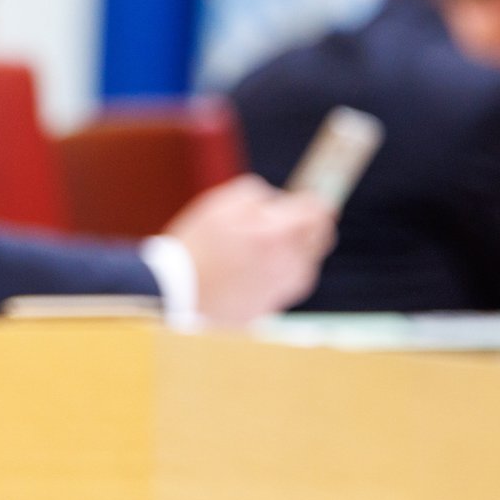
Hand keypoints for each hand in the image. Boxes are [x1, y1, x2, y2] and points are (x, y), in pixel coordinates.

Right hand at [164, 175, 335, 327]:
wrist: (178, 293)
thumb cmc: (198, 245)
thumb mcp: (220, 204)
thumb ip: (258, 194)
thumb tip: (280, 201)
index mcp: (280, 234)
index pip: (320, 211)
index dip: (310, 201)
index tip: (300, 200)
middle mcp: (292, 263)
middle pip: (321, 236)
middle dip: (304, 224)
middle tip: (278, 222)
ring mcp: (286, 288)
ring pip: (305, 260)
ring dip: (290, 249)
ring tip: (253, 249)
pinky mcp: (276, 305)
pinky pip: (287, 281)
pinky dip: (276, 272)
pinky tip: (247, 270)